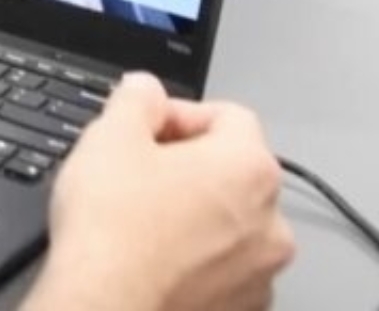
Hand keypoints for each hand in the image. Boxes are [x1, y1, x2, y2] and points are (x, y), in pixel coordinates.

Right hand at [26, 74, 294, 310]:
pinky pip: (225, 267)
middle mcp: (272, 221)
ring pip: (230, 223)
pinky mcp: (241, 307)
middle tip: (137, 172)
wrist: (106, 308)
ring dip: (196, 213)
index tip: (145, 129)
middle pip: (233, 171)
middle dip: (188, 165)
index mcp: (250, 168)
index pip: (228, 116)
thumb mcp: (110, 136)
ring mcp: (260, 272)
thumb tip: (146, 90)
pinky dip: (197, 258)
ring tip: (143, 220)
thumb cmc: (113, 227)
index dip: (179, 115)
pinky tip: (155, 257)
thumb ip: (137, 98)